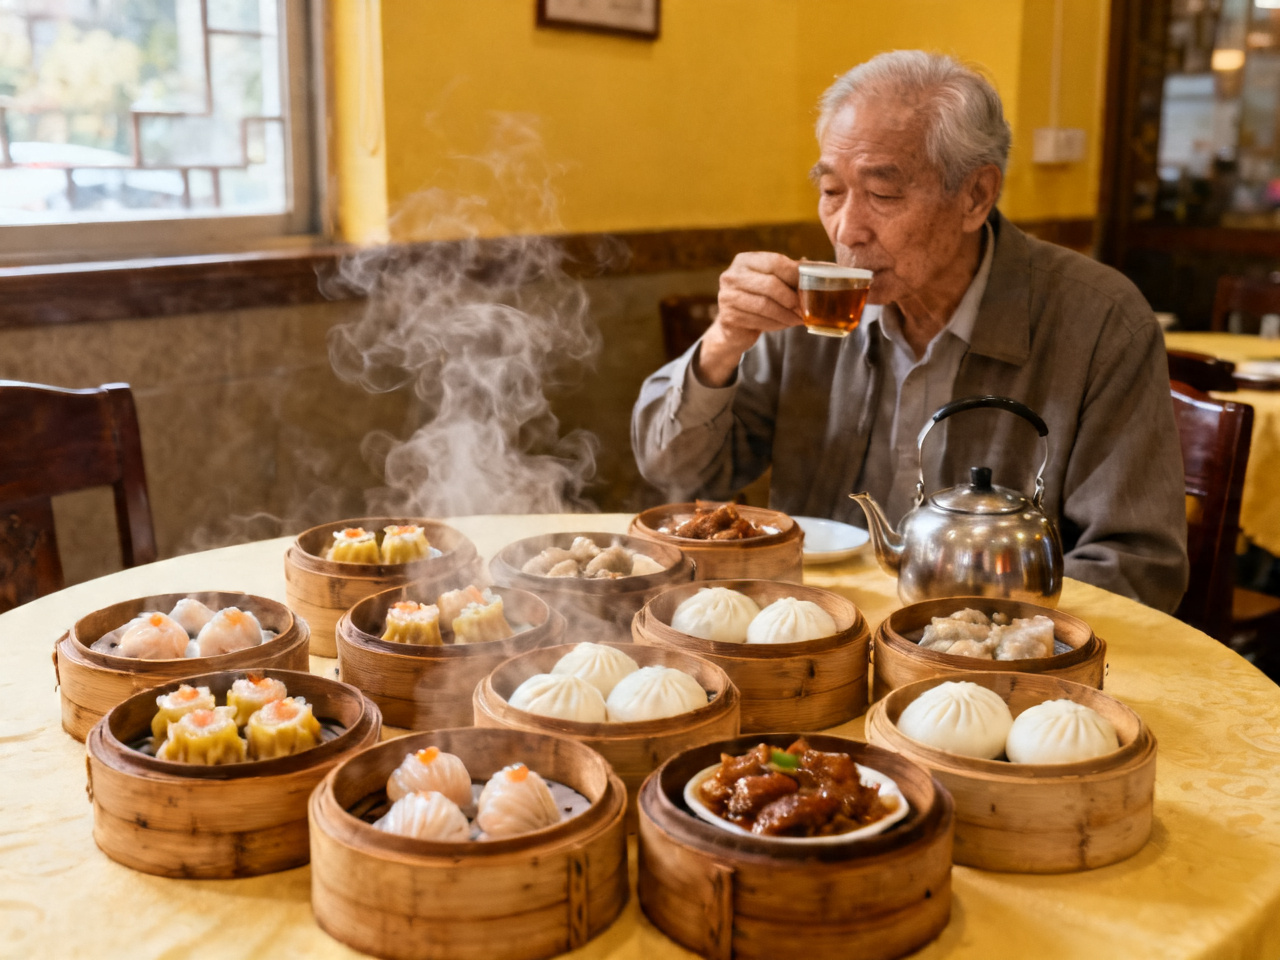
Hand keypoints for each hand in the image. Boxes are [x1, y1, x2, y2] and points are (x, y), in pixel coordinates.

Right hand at [694, 252, 801, 385]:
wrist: (735, 327)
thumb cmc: (760, 299)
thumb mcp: (775, 282)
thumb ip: (795, 273)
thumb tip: (830, 268)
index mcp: (745, 260)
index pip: (775, 262)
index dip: (796, 274)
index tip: (812, 284)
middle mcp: (732, 275)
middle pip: (770, 284)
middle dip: (792, 298)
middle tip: (805, 308)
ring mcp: (727, 296)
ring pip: (765, 305)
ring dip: (787, 314)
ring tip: (799, 319)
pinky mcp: (728, 317)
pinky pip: (759, 321)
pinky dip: (777, 324)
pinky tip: (784, 324)